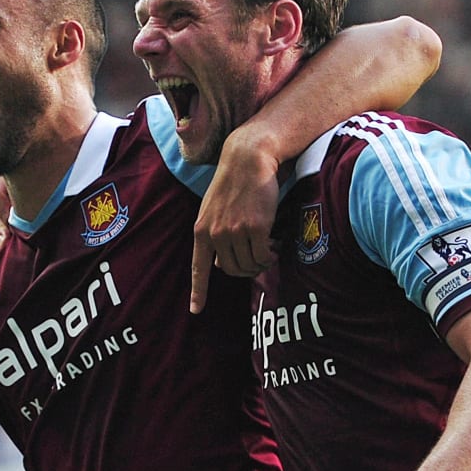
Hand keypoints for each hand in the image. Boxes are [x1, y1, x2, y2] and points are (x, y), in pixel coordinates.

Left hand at [190, 132, 278, 312]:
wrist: (249, 159)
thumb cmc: (233, 183)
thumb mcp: (212, 209)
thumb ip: (212, 235)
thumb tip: (216, 265)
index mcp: (201, 230)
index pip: (198, 268)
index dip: (198, 291)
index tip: (196, 311)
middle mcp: (216, 234)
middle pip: (230, 270)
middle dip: (245, 270)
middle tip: (257, 261)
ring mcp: (235, 232)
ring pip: (249, 265)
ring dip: (259, 263)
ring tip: (267, 250)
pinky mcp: (256, 228)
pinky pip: (264, 256)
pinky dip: (270, 255)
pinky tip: (274, 244)